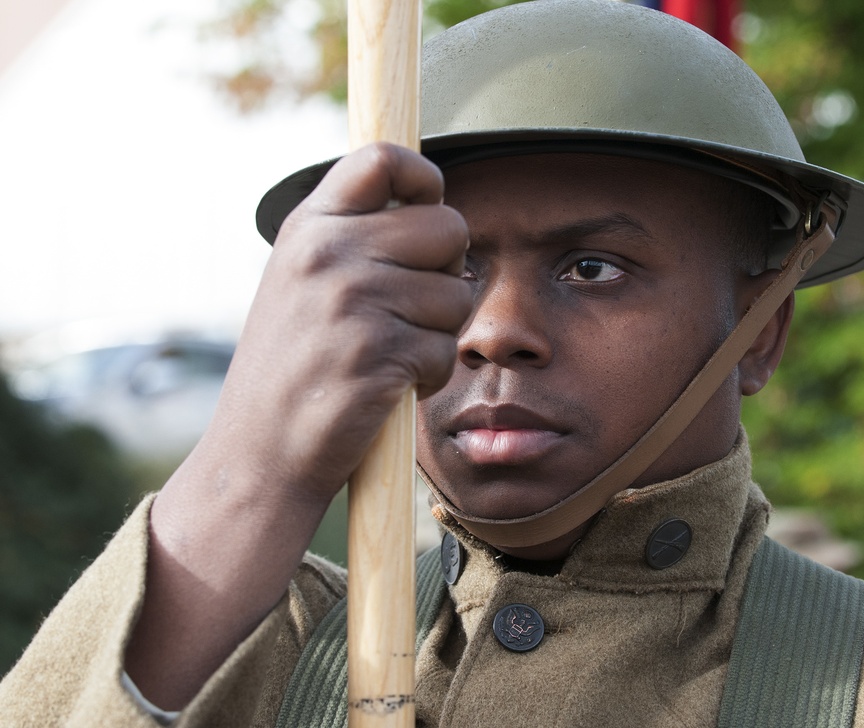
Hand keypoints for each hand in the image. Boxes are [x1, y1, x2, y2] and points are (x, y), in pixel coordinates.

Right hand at [207, 142, 471, 503]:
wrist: (259, 451)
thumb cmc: (293, 365)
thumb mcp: (300, 280)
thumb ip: (352, 235)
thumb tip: (430, 200)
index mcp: (310, 227)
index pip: (383, 159)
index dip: (425, 178)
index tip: (427, 208)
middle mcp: (329, 254)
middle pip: (448, 226)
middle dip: (447, 271)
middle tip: (410, 307)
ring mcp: (353, 303)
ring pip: (457, 294)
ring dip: (437, 331)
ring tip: (388, 353)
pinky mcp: (379, 355)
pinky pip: (445, 350)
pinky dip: (428, 375)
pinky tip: (387, 386)